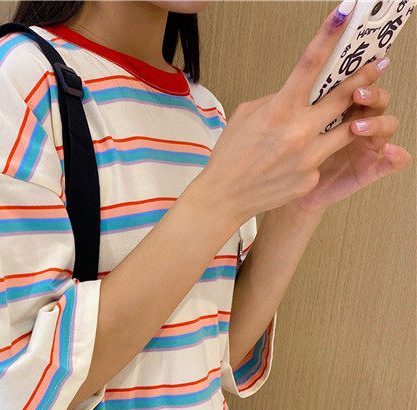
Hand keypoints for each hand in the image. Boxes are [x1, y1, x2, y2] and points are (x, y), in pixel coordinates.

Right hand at [196, 3, 408, 225]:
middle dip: (364, 76)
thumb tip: (297, 92)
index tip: (344, 15)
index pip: (309, 64)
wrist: (224, 198)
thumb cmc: (231, 158)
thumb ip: (275, 100)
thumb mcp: (246, 116)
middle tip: (378, 65)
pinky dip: (317, 154)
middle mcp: (297, 131)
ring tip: (360, 109)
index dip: (329, 35)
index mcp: (279, 110)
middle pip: (343, 95)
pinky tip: (300, 159)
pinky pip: (324, 158)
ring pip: (348, 129)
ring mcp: (308, 156)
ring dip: (356, 116)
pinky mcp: (311, 178)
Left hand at [291, 72, 411, 213]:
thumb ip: (288, 108)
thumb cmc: (280, 160)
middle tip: (356, 93)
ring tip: (357, 127)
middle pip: (375, 99)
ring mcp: (364, 146)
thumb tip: (289, 86)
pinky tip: (389, 151)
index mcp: (335, 109)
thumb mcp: (281, 130)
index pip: (352, 84)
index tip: (351, 69)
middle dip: (369, 93)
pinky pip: (392, 163)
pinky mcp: (368, 170)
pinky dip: (398, 155)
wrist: (280, 192)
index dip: (356, 72)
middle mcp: (355, 123)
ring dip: (378, 122)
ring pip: (388, 124)